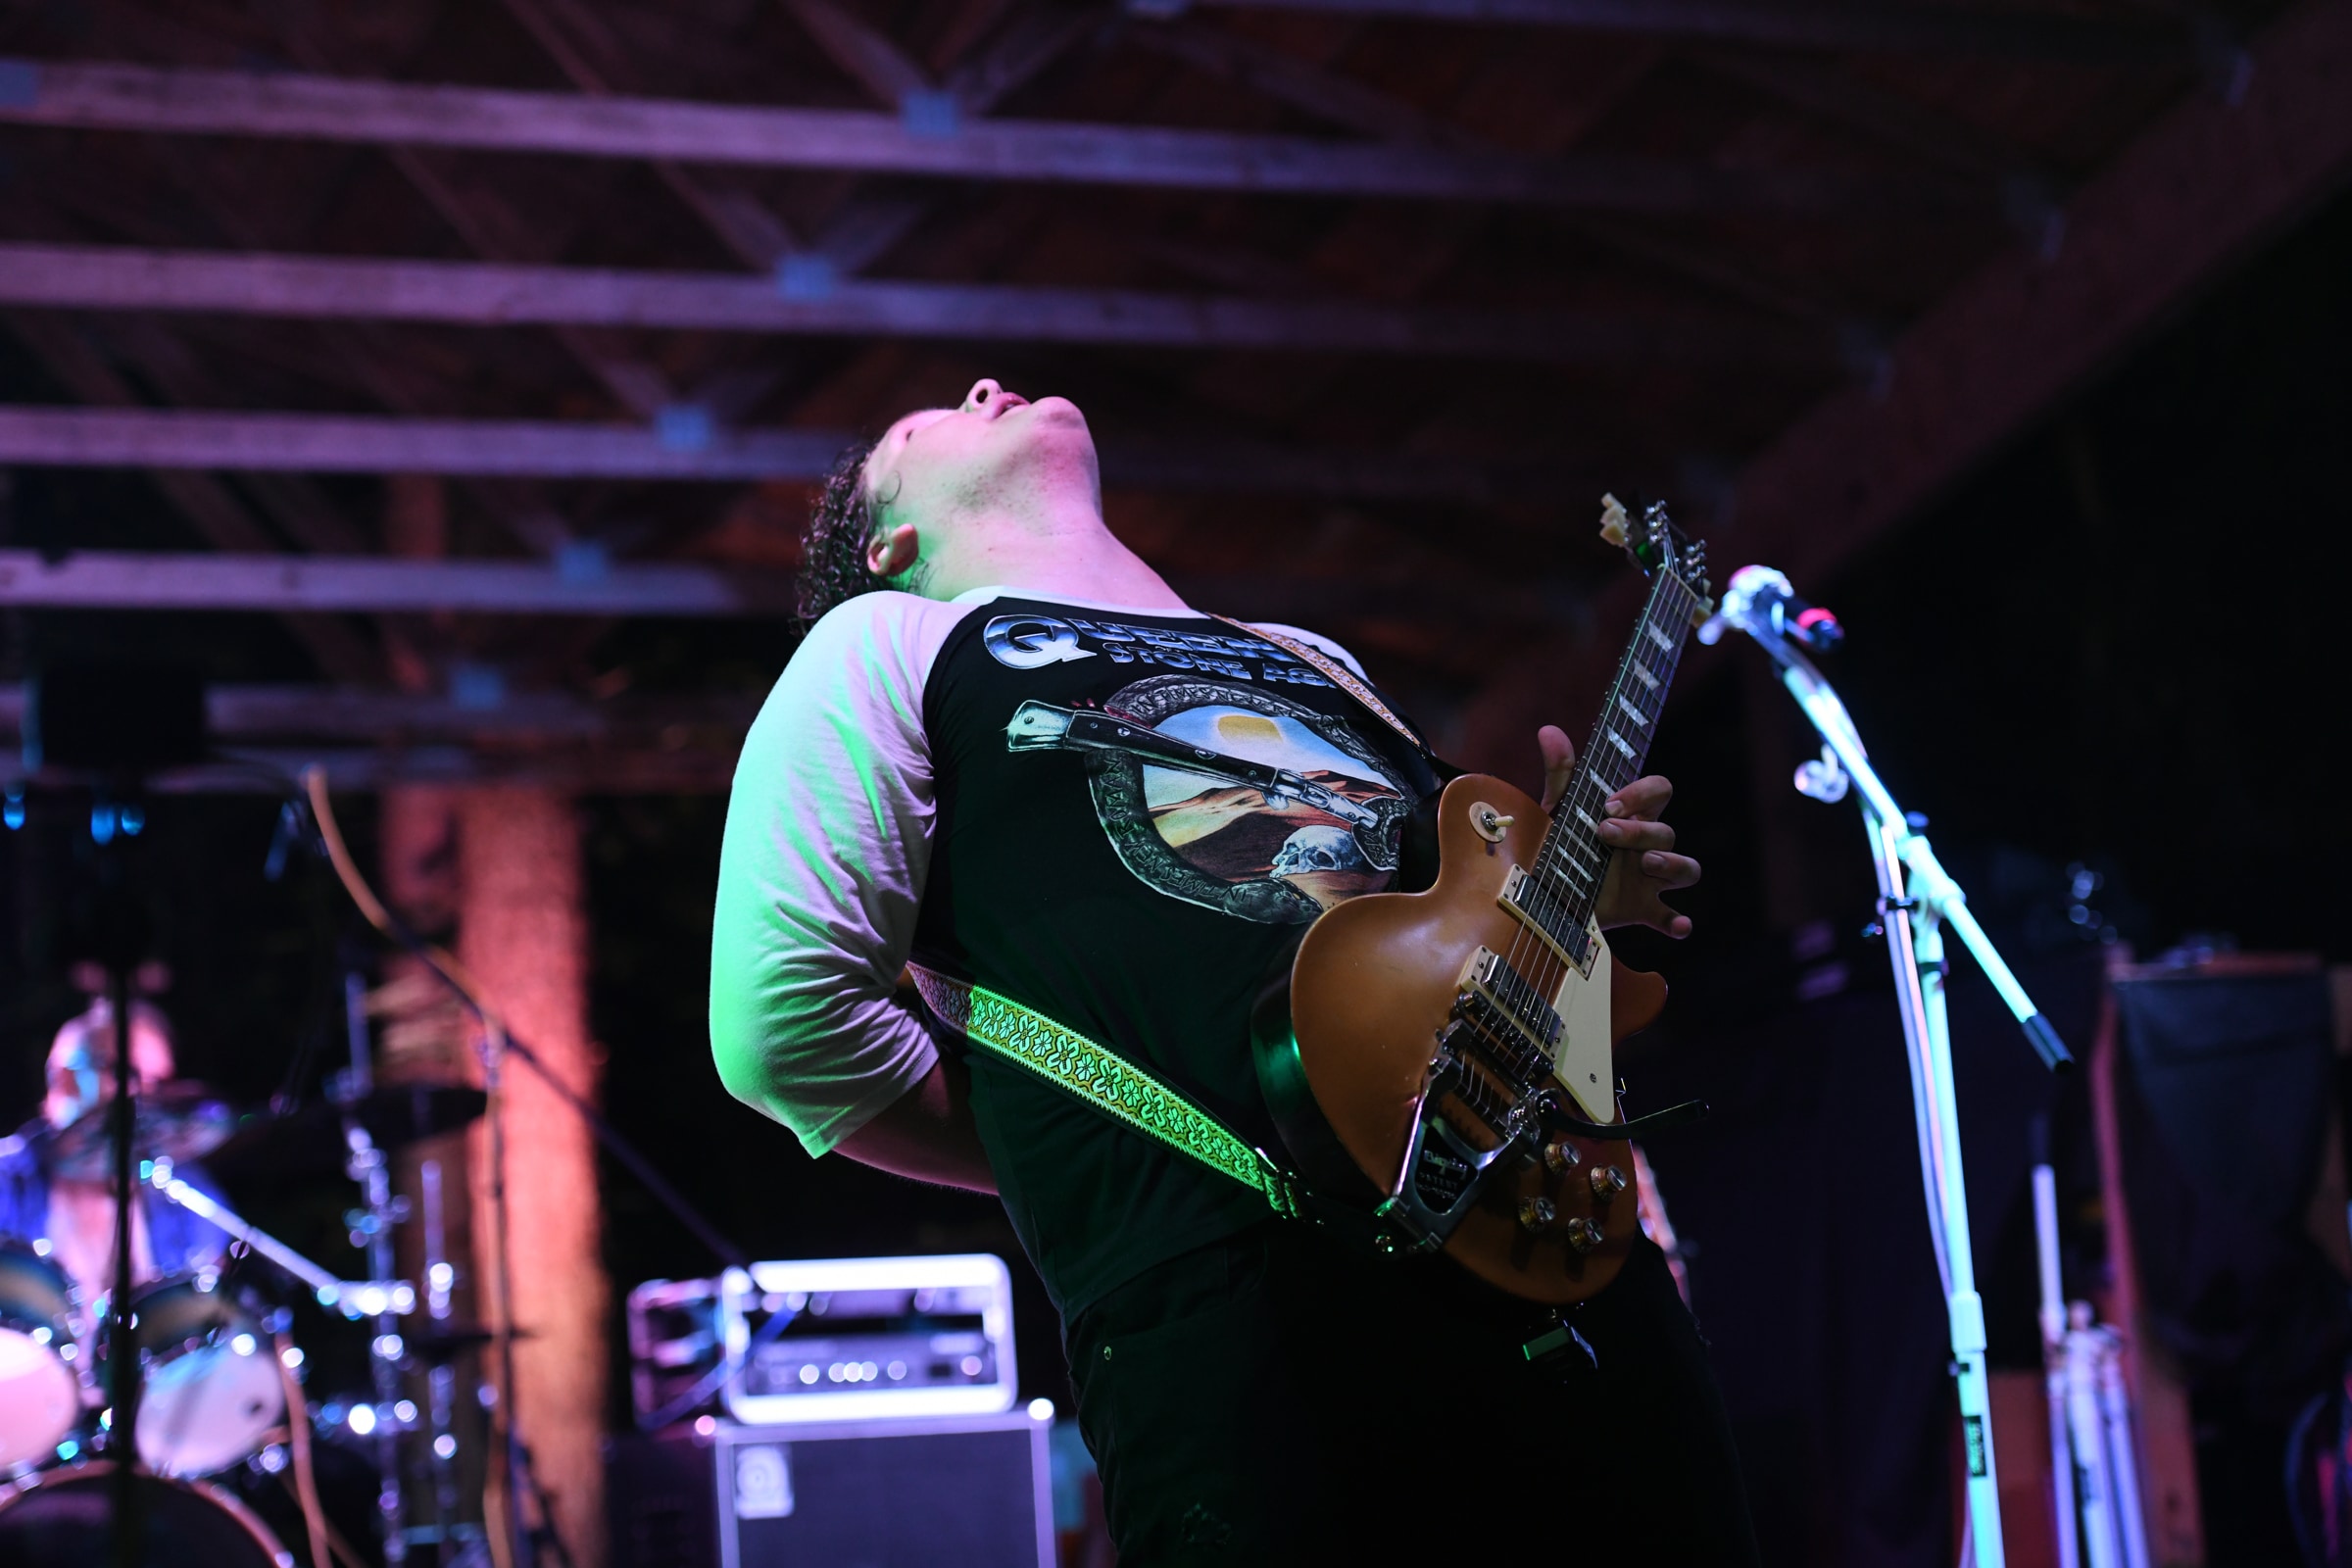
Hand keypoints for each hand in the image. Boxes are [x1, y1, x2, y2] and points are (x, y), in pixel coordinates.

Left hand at [1537, 725, 1697, 938]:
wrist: (1542, 894)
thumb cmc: (1559, 844)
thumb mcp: (1559, 810)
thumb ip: (1561, 773)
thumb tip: (1549, 730)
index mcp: (1631, 814)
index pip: (1659, 790)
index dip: (1642, 793)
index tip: (1609, 804)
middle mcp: (1646, 844)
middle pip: (1667, 830)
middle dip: (1640, 830)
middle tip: (1604, 833)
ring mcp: (1648, 878)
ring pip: (1687, 869)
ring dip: (1673, 865)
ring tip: (1646, 864)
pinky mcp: (1642, 910)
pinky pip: (1671, 918)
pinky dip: (1678, 922)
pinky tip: (1678, 925)